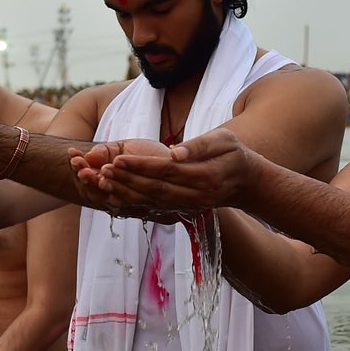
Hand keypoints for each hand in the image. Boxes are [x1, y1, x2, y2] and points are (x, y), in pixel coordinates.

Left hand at [75, 128, 256, 215]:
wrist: (247, 182)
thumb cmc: (234, 154)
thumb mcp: (224, 141)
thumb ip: (199, 145)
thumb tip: (174, 153)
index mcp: (206, 176)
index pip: (167, 172)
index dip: (141, 166)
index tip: (118, 158)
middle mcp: (196, 196)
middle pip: (155, 189)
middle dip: (127, 180)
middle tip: (102, 170)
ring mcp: (189, 205)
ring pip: (152, 201)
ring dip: (126, 192)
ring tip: (103, 180)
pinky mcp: (182, 209)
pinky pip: (155, 207)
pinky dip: (133, 201)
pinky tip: (115, 193)